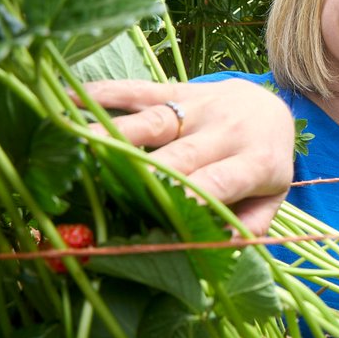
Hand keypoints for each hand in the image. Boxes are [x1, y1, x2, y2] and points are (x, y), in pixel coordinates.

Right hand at [79, 79, 294, 234]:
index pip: (217, 183)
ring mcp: (198, 106)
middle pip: (178, 155)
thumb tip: (219, 249)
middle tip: (101, 195)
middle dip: (141, 175)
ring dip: (113, 135)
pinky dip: (101, 95)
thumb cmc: (263, 163)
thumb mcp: (272, 198)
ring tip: (73, 149)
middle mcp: (226, 130)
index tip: (155, 216)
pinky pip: (137, 90)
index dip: (187, 198)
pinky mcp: (176, 89)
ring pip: (153, 121)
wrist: (271, 107)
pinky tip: (66, 101)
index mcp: (254, 162)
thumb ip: (251, 225)